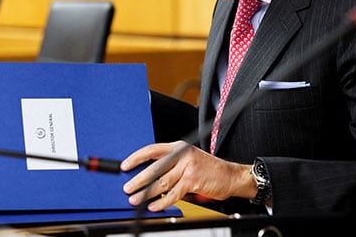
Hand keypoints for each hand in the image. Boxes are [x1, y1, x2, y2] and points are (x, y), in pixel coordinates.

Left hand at [120, 141, 254, 211]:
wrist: (230, 175)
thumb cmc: (207, 168)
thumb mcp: (187, 159)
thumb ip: (170, 163)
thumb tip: (147, 174)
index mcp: (178, 147)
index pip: (152, 150)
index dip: (136, 158)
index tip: (125, 166)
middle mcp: (182, 155)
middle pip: (154, 167)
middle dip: (138, 179)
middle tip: (127, 188)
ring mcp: (187, 168)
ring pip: (161, 182)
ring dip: (146, 193)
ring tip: (136, 199)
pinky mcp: (193, 181)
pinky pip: (173, 194)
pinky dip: (161, 202)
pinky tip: (154, 206)